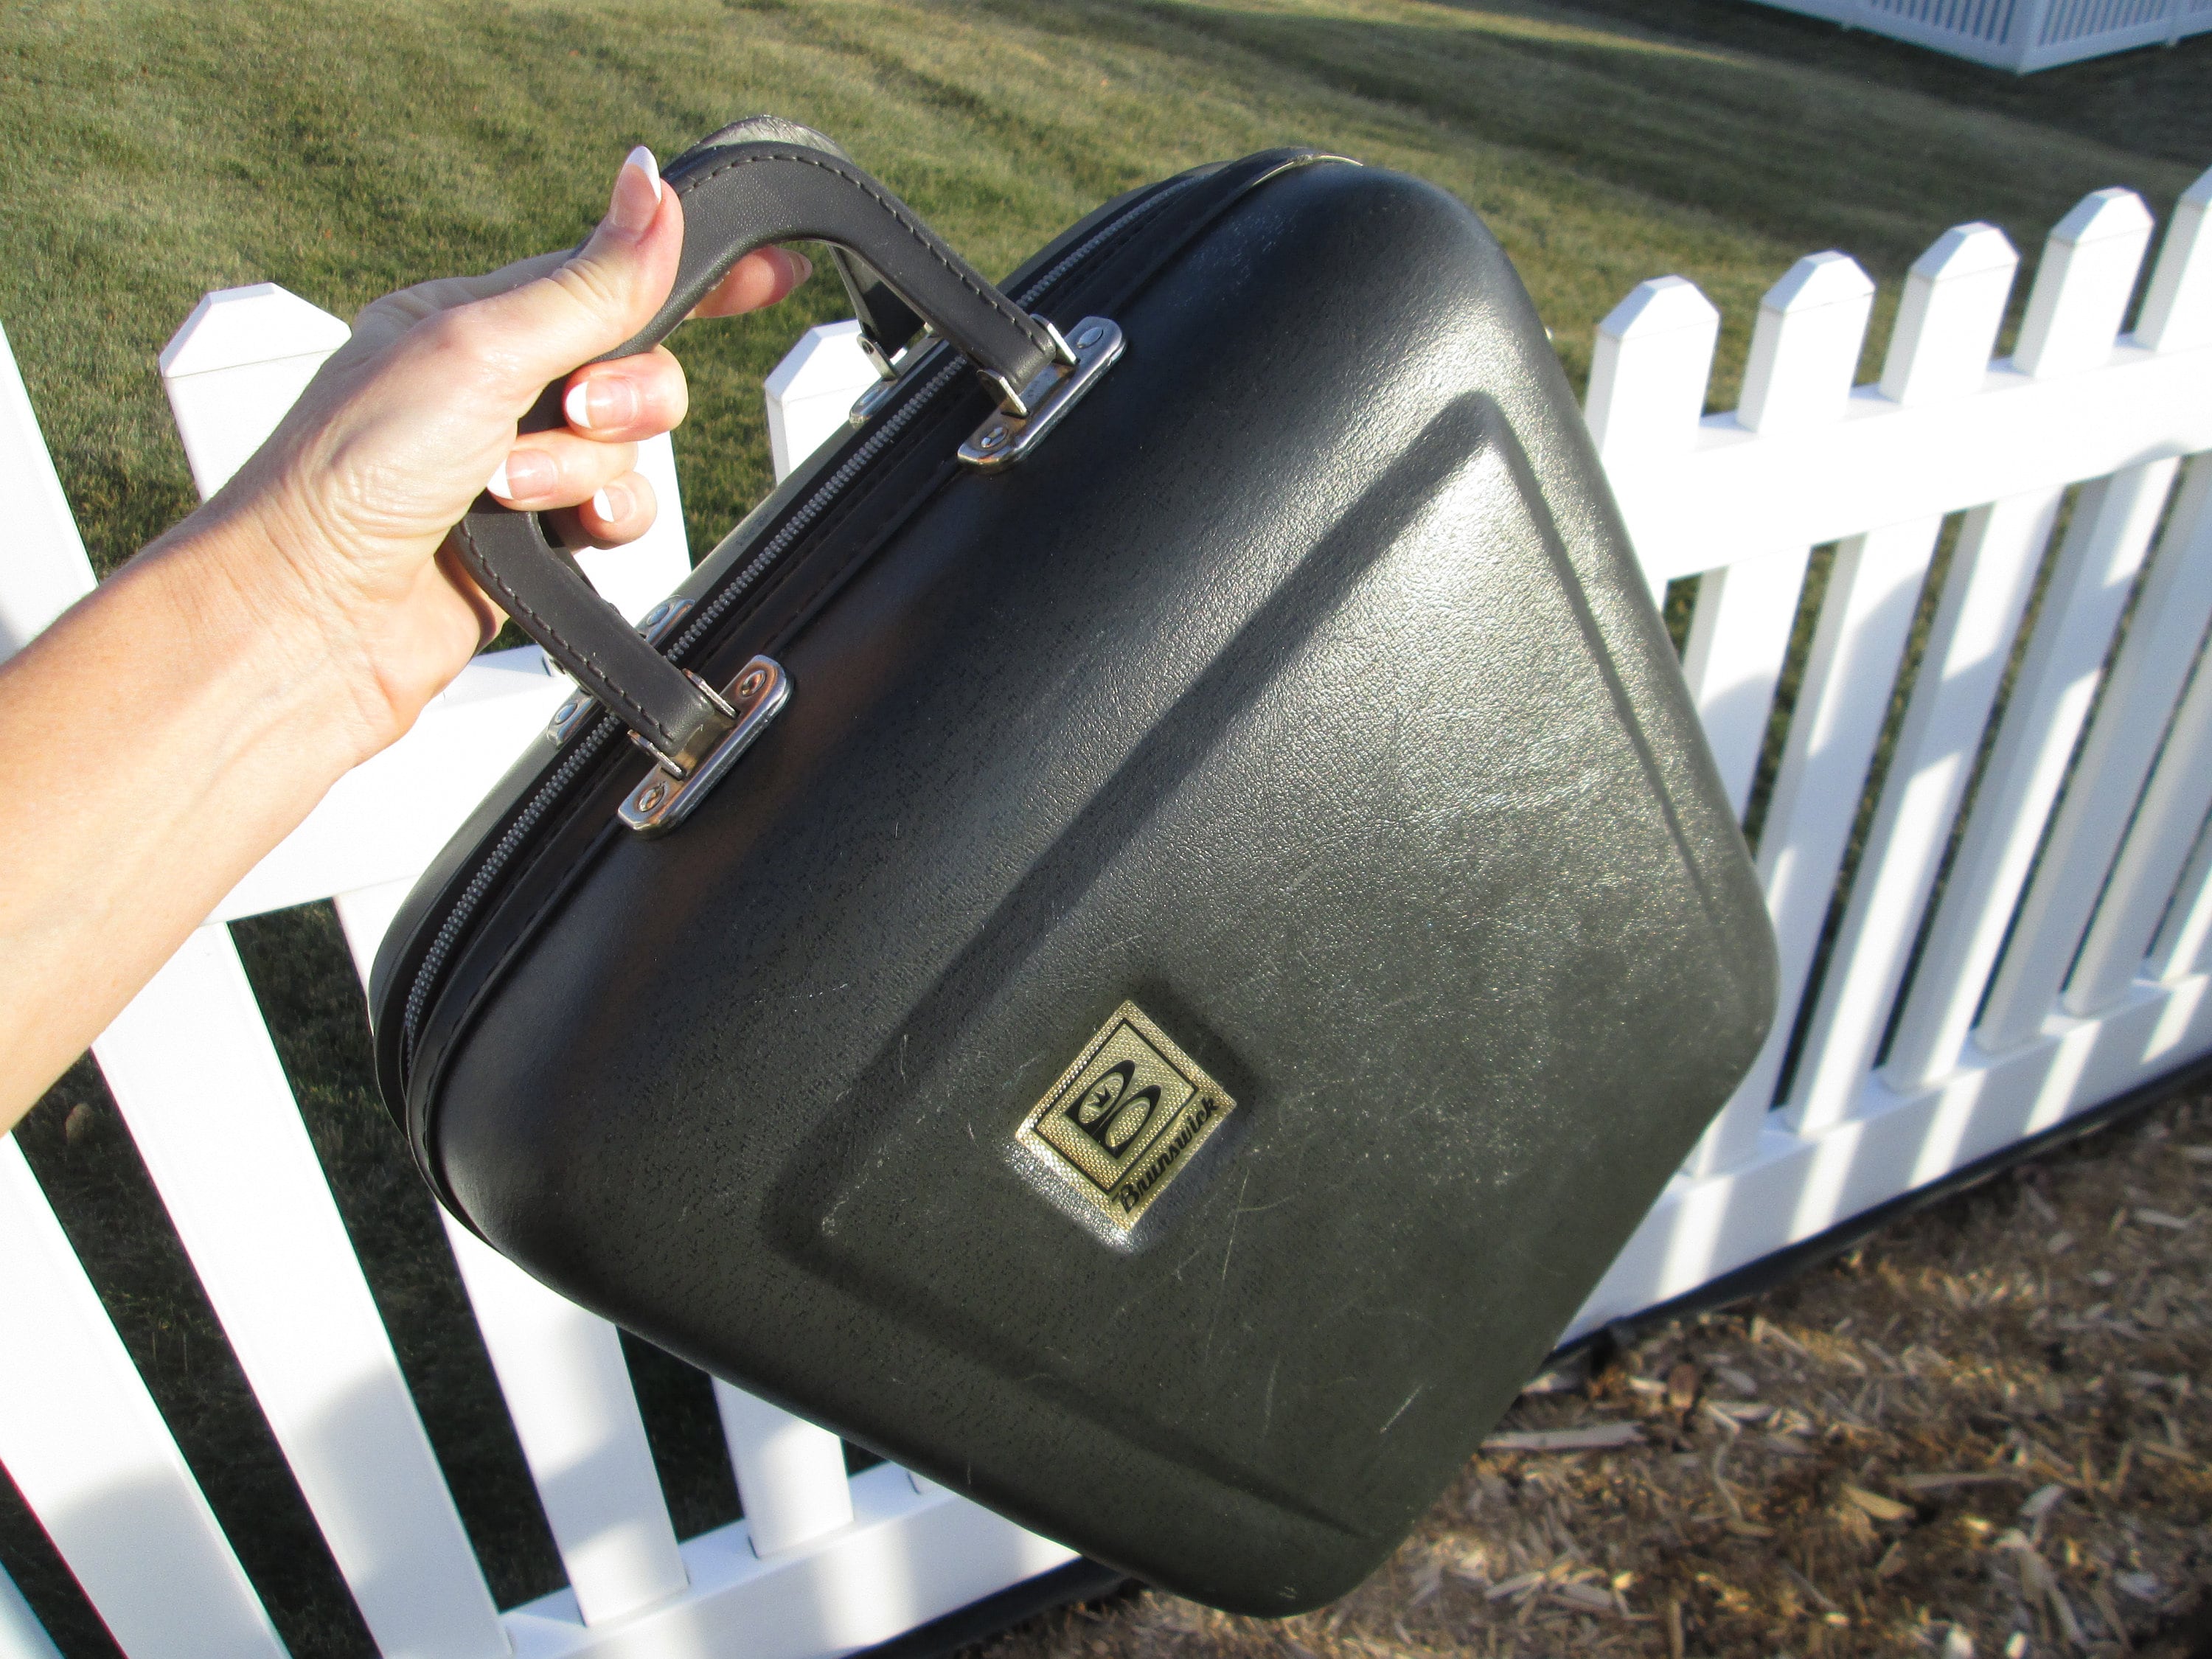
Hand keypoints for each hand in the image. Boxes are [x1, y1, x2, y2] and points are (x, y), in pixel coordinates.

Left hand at [174, 144, 808, 765]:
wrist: (315, 616)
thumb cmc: (351, 476)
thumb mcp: (481, 348)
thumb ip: (589, 282)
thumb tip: (651, 187)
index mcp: (471, 320)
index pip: (606, 277)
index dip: (691, 274)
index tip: (770, 274)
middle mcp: (495, 390)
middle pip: (637, 369)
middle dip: (623, 397)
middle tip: (575, 413)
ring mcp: (516, 467)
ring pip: (632, 451)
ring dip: (589, 473)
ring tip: (516, 491)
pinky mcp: (534, 541)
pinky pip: (620, 518)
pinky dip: (600, 524)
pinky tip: (557, 535)